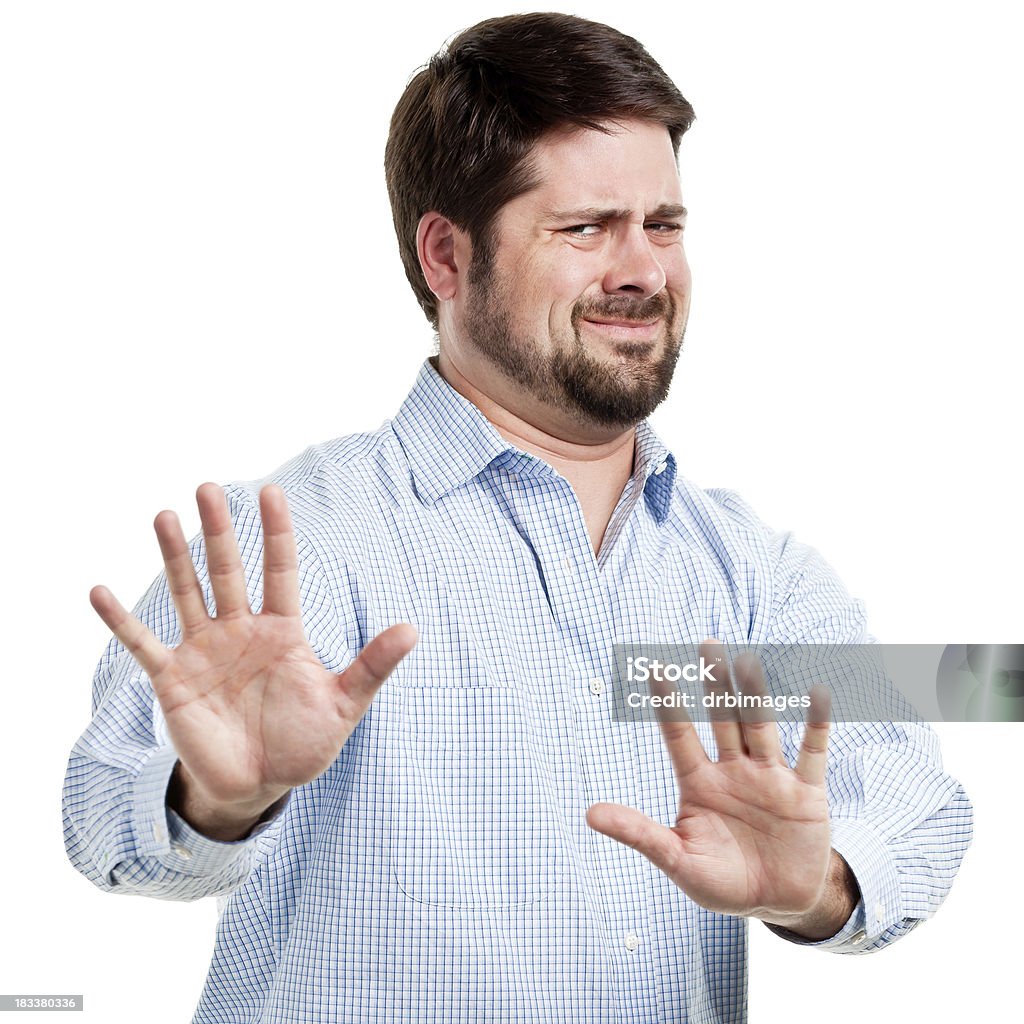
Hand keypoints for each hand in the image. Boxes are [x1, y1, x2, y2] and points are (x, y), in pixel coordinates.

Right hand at [90, 482, 416, 837]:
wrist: (259, 786)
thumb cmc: (303, 743)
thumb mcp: (344, 705)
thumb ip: (372, 667)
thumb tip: (413, 629)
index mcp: (282, 631)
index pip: (279, 570)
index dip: (275, 532)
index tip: (270, 490)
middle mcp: (240, 631)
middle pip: (228, 570)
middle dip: (218, 530)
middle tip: (208, 486)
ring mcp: (204, 651)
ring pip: (187, 593)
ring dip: (173, 557)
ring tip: (162, 515)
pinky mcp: (173, 679)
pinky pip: (142, 644)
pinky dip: (120, 620)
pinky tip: (98, 591)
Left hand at [587, 640, 843, 933]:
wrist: (779, 903)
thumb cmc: (723, 881)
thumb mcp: (678, 861)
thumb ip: (639, 834)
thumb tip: (590, 813)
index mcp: (699, 783)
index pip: (679, 735)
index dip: (668, 704)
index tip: (654, 668)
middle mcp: (734, 771)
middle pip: (723, 719)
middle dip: (716, 683)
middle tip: (707, 644)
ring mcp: (770, 778)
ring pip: (761, 728)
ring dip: (755, 696)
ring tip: (747, 661)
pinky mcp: (806, 793)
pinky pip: (812, 753)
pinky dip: (816, 725)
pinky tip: (817, 694)